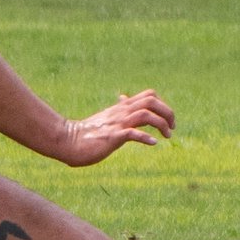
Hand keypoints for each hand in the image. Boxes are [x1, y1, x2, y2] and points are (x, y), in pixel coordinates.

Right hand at [55, 90, 175, 166]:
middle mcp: (122, 113)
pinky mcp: (112, 137)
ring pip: (146, 115)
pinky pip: (133, 134)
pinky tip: (152, 143)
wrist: (67, 141)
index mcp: (122, 108)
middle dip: (168, 112)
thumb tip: (124, 98)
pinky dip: (146, 138)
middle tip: (172, 128)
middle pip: (152, 101)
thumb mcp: (106, 117)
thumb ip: (118, 109)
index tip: (168, 120)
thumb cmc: (87, 131)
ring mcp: (117, 124)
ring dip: (162, 124)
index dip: (164, 105)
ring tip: (167, 136)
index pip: (149, 96)